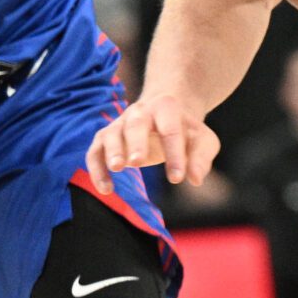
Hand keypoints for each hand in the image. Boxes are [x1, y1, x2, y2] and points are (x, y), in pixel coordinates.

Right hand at [89, 94, 221, 184]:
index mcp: (166, 107)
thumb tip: (195, 179)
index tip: (177, 178)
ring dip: (112, 151)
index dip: (174, 154)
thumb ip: (200, 158)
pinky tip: (106, 189)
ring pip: (110, 135)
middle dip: (136, 143)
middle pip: (135, 125)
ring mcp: (120, 124)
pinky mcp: (106, 138)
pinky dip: (96, 169)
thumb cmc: (186, 131)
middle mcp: (139, 112)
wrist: (164, 114)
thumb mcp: (202, 141)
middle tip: (137, 162)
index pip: (170, 130)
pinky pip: (95, 152)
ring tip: (116, 169)